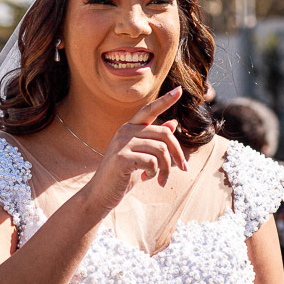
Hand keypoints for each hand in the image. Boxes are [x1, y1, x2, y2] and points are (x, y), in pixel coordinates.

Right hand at [83, 87, 187, 211]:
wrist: (100, 194)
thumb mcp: (141, 156)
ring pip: (161, 150)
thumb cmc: (122, 175)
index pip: (149, 110)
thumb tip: (173, 123)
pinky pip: (152, 162)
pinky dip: (155, 174)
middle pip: (164, 135)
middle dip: (178, 154)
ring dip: (166, 169)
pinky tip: (145, 178)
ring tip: (161, 180)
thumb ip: (155, 140)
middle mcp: (125, 131)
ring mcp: (122, 144)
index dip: (165, 100)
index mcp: (129, 128)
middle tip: (183, 169)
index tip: (179, 90)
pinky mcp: (122, 158)